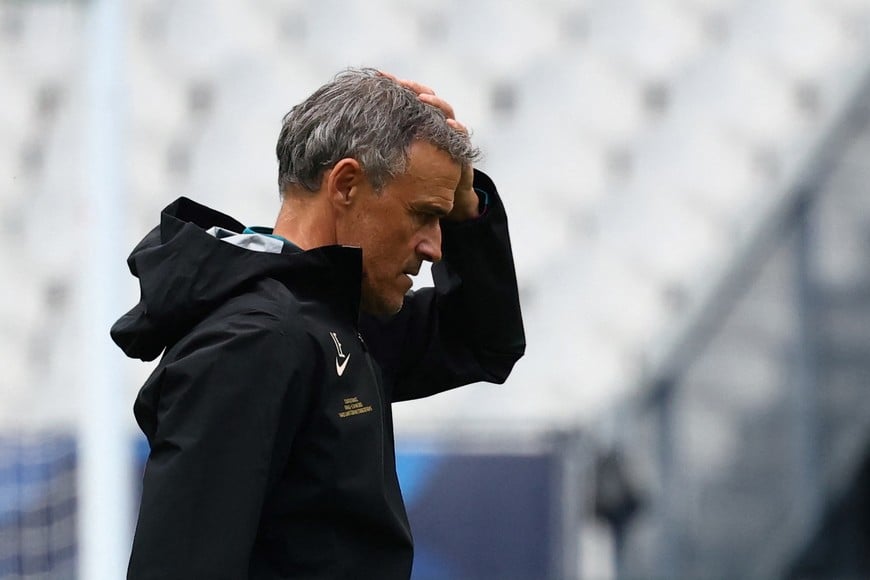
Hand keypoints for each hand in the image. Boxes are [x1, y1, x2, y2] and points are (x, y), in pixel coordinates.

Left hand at [379, 72, 477, 220]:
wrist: (441, 196)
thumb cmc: (413, 177)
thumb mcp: (390, 160)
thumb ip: (375, 146)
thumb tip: (345, 132)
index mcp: (417, 121)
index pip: (407, 97)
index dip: (394, 86)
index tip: (378, 76)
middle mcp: (434, 123)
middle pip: (426, 98)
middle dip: (414, 89)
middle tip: (401, 84)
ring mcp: (449, 134)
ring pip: (445, 111)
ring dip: (435, 104)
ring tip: (423, 99)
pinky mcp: (461, 151)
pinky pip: (461, 137)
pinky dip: (457, 130)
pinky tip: (451, 125)